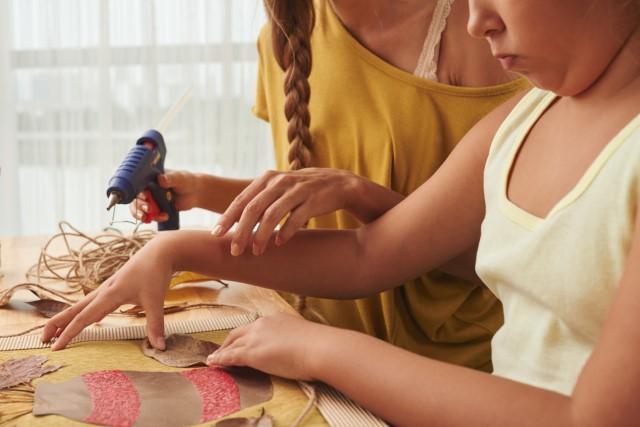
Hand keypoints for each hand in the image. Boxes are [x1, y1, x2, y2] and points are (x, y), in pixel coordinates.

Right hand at [41, 235, 174, 350]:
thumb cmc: (156, 273)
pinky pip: (92, 302)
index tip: (56, 348)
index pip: (84, 318)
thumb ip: (155, 325)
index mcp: (109, 295)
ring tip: (57, 332)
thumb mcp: (156, 300)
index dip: (69, 333)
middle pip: (74, 309)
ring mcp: (107, 288)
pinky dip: (82, 312)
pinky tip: (85, 319)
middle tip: (43, 340)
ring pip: (81, 305)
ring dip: (67, 318)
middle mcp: (104, 291)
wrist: (159, 251)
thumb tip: (160, 348)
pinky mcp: (113, 287)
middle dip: (57, 324)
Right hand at [130, 170, 201, 221]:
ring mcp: (151, 200)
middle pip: (137, 199)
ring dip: (143, 214)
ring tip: (150, 218)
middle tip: (148, 209)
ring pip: (139, 209)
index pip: (138, 185)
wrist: (195, 193)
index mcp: (150, 179)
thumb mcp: (179, 178)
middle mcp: (147, 189)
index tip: (146, 196)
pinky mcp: (156, 209)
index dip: (139, 192)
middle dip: (140, 206)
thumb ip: (171, 178)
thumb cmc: (186, 181)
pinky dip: (153, 218)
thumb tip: (161, 179)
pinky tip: (164, 217)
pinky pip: (149, 216)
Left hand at [206, 314, 327, 380]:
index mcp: (275, 318)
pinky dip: (220, 359)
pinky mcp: (251, 353)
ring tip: (214, 358)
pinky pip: (230, 356)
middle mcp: (262, 324)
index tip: (242, 341)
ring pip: (232, 344)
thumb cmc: (319, 345)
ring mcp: (255, 338)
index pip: (255, 326)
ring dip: (221, 351)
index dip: (246, 335)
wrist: (319, 348)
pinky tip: (213, 363)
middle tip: (222, 350)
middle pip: (238, 332)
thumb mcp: (304, 334)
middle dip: (228, 342)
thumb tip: (297, 346)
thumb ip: (294, 337)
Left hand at [212, 168, 357, 255]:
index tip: (216, 235)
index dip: (228, 217)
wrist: (338, 183)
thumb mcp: (279, 189)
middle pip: (254, 208)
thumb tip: (234, 223)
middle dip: (242, 231)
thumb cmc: (302, 191)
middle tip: (235, 251)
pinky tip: (279, 243)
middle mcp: (280, 181)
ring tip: (257, 252)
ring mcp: (297, 190)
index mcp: (267, 178)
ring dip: (262, 236)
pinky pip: (296, 218)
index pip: (242, 199)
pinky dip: (286, 232)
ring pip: (272, 215)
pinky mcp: (313, 200)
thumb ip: (259, 201)